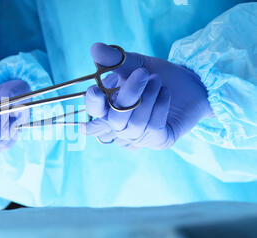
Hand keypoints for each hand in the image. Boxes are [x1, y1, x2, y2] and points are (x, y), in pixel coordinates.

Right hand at [83, 43, 212, 149]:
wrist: (192, 84)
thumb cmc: (158, 75)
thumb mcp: (135, 64)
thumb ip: (115, 59)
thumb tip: (95, 48)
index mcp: (108, 108)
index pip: (94, 112)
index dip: (93, 104)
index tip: (96, 90)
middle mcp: (119, 126)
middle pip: (115, 120)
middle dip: (129, 95)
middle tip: (143, 73)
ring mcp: (138, 137)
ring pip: (134, 125)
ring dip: (147, 99)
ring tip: (157, 80)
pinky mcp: (158, 141)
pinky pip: (153, 127)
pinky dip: (160, 107)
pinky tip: (165, 93)